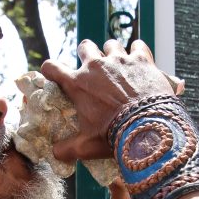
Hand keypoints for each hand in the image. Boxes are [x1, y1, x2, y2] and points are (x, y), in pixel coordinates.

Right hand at [40, 39, 173, 162]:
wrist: (148, 127)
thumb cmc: (113, 136)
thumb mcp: (86, 146)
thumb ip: (68, 148)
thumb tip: (55, 153)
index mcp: (77, 84)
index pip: (52, 67)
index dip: (51, 69)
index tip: (53, 73)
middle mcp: (96, 66)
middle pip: (85, 47)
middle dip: (87, 54)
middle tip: (93, 67)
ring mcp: (119, 60)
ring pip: (111, 45)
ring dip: (113, 53)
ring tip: (119, 64)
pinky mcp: (141, 60)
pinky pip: (138, 46)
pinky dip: (138, 51)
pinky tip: (140, 59)